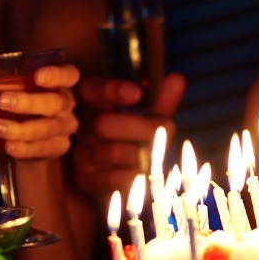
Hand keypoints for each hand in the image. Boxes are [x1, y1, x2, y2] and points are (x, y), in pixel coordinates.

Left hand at [0, 64, 80, 158]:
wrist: (24, 136)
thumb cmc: (14, 105)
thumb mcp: (2, 93)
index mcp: (58, 84)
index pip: (68, 75)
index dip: (56, 75)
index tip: (37, 76)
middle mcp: (66, 105)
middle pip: (56, 102)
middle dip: (29, 102)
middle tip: (2, 101)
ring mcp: (65, 127)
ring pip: (49, 128)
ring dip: (22, 128)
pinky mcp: (58, 147)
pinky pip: (45, 148)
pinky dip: (26, 148)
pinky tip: (9, 146)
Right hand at [73, 72, 185, 197]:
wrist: (120, 173)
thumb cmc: (136, 135)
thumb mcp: (150, 116)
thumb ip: (161, 101)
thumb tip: (177, 80)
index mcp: (92, 102)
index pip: (93, 90)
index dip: (112, 90)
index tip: (137, 93)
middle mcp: (82, 126)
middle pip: (102, 124)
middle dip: (142, 127)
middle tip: (169, 128)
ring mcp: (82, 153)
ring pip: (113, 152)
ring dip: (144, 153)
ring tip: (158, 152)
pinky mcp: (87, 180)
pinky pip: (116, 178)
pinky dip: (138, 174)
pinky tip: (147, 170)